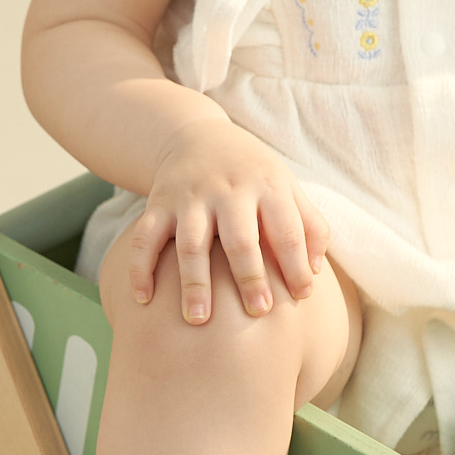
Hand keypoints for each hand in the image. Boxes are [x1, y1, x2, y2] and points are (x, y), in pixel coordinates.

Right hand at [130, 115, 330, 323]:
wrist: (196, 136)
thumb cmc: (252, 173)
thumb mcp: (286, 185)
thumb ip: (309, 225)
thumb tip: (315, 273)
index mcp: (266, 186)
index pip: (286, 230)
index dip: (296, 265)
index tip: (300, 297)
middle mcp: (228, 191)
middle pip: (240, 239)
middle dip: (250, 277)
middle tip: (258, 312)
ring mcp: (189, 198)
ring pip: (191, 244)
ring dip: (194, 282)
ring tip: (198, 319)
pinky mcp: (158, 204)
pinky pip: (145, 237)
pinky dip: (140, 267)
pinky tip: (143, 298)